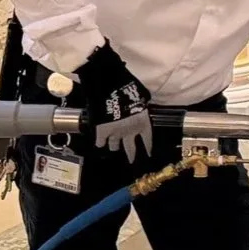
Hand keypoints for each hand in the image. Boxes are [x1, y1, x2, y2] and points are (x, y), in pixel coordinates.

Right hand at [77, 43, 152, 162]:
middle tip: (132, 160)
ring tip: (112, 147)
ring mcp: (115, 134)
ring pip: (114, 146)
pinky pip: (100, 142)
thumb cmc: (128, 89)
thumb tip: (144, 99)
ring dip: (114, 145)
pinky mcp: (101, 133)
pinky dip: (100, 142)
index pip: (148, 139)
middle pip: (131, 149)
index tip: (149, 154)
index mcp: (142, 123)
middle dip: (132, 155)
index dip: (148, 147)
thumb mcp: (141, 96)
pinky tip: (99, 143)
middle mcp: (130, 132)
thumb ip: (142, 102)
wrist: (110, 89)